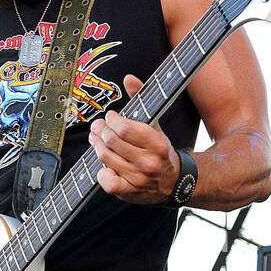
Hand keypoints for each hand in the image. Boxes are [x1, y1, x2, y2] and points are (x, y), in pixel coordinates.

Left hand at [88, 74, 180, 205]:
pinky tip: (104, 165)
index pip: (124, 128)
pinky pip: (107, 182)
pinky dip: (101, 172)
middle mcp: (148, 162)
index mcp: (157, 144)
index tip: (110, 117)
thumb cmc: (160, 151)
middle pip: (112, 142)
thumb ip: (143, 100)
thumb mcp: (156, 125)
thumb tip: (129, 79)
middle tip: (97, 127)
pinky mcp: (129, 192)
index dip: (112, 120)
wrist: (173, 182)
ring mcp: (138, 179)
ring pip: (106, 158)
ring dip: (97, 146)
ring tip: (96, 139)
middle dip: (100, 131)